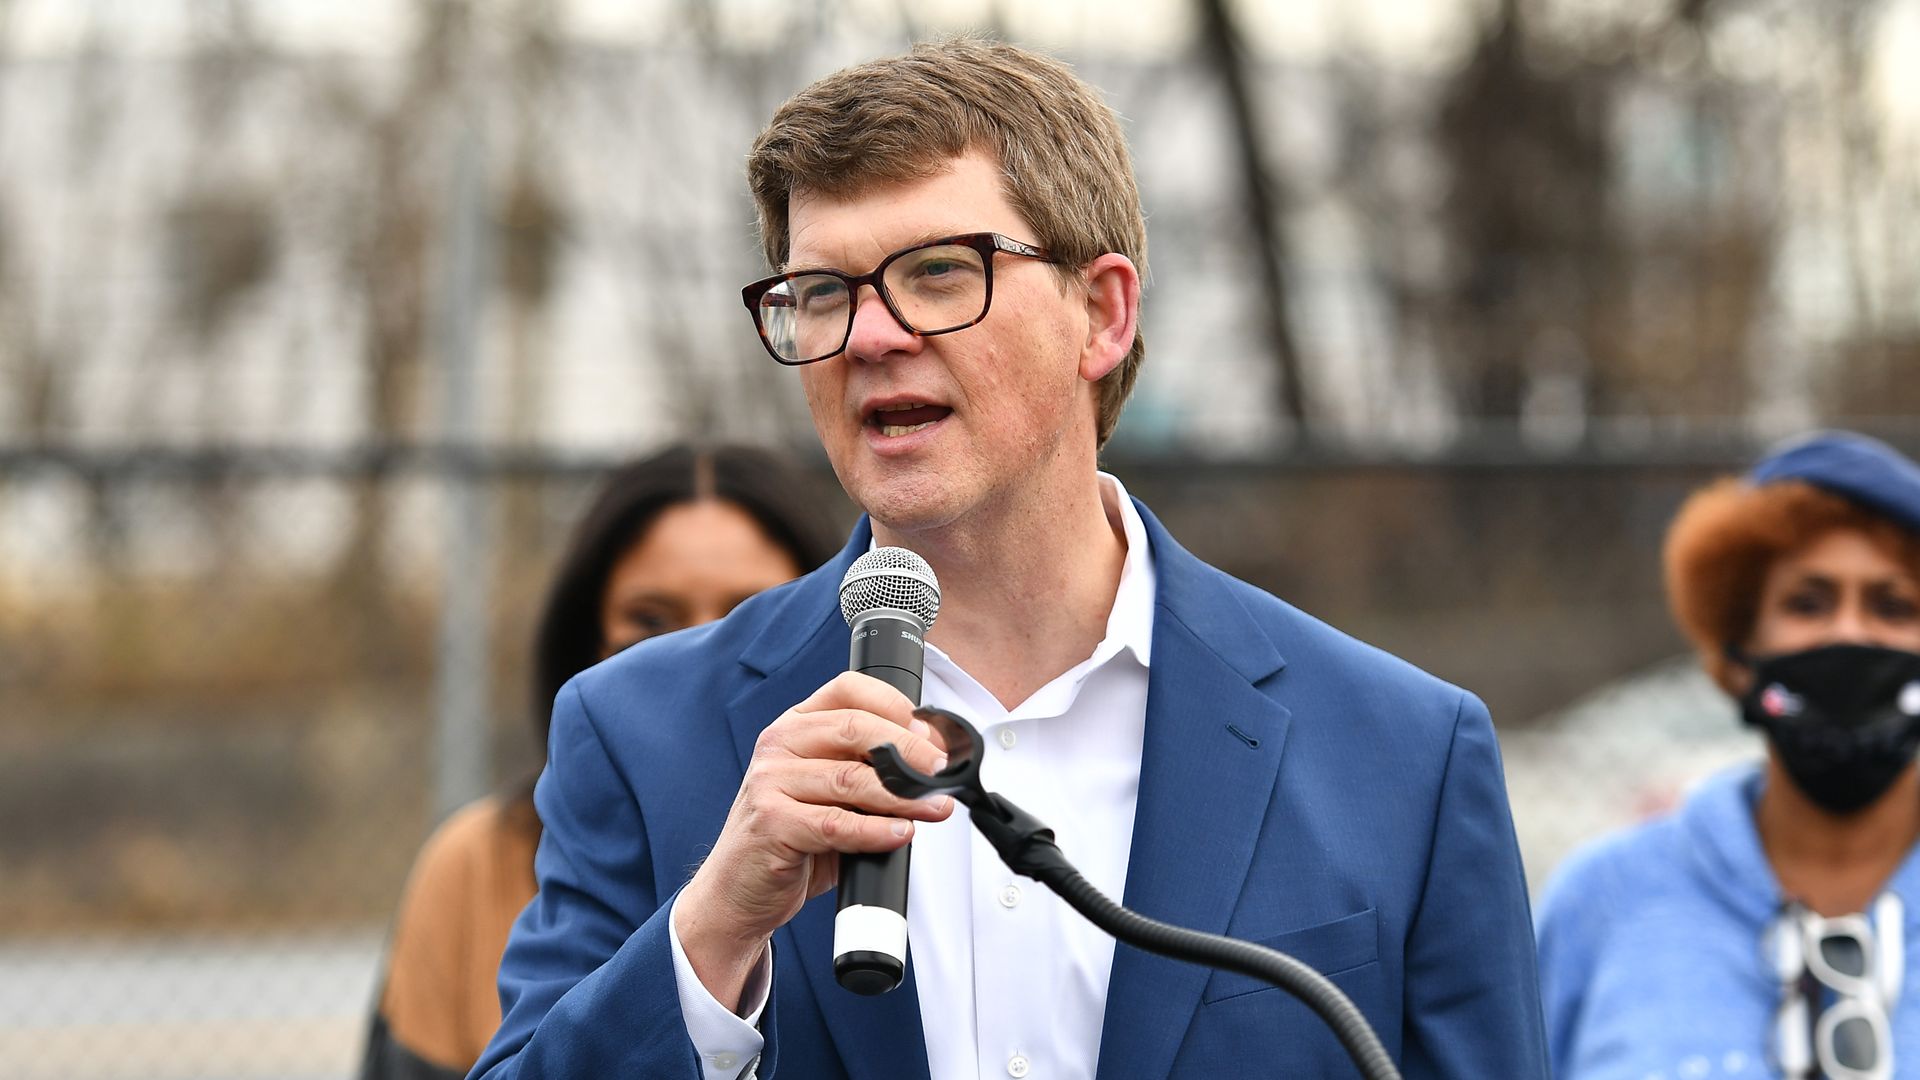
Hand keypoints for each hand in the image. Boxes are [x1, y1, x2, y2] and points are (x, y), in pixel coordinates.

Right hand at [674, 671, 953, 1010]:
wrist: (739, 890)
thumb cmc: (791, 839)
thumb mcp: (831, 793)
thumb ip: (869, 771)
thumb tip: (934, 764)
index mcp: (797, 725)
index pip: (850, 689)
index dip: (898, 707)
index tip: (934, 735)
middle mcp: (780, 744)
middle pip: (856, 728)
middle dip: (911, 752)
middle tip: (944, 772)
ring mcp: (771, 782)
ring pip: (851, 778)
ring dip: (903, 795)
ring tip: (935, 807)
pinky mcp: (772, 823)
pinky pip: (835, 824)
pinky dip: (875, 830)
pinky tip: (899, 834)